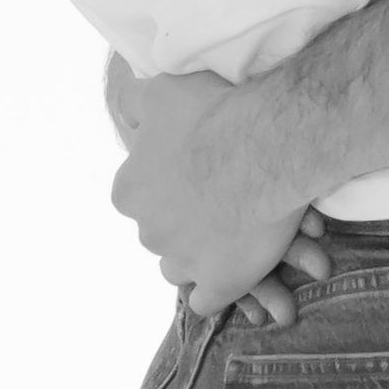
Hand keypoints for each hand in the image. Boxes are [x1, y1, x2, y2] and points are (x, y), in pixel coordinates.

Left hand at [108, 62, 331, 326]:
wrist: (266, 143)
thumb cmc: (213, 111)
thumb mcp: (161, 89)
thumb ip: (136, 101)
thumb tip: (123, 109)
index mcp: (129, 189)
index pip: (142, 193)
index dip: (172, 180)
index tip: (200, 165)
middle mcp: (148, 231)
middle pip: (165, 228)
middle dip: (190, 216)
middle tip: (227, 192)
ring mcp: (184, 262)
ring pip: (183, 264)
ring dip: (204, 251)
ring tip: (240, 229)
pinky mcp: (219, 284)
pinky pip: (208, 299)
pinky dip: (219, 288)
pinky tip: (237, 270)